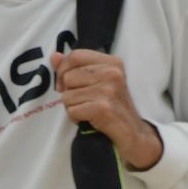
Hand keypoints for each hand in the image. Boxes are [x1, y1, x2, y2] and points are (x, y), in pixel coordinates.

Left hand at [50, 49, 161, 169]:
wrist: (132, 132)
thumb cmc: (113, 106)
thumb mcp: (99, 81)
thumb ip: (76, 67)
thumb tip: (55, 57)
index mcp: (112, 62)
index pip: (76, 55)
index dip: (63, 69)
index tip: (65, 83)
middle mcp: (112, 73)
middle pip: (68, 77)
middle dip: (69, 92)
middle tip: (83, 101)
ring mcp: (108, 90)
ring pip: (67, 96)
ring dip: (72, 107)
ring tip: (87, 110)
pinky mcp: (103, 108)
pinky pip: (72, 111)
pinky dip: (76, 118)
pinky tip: (89, 119)